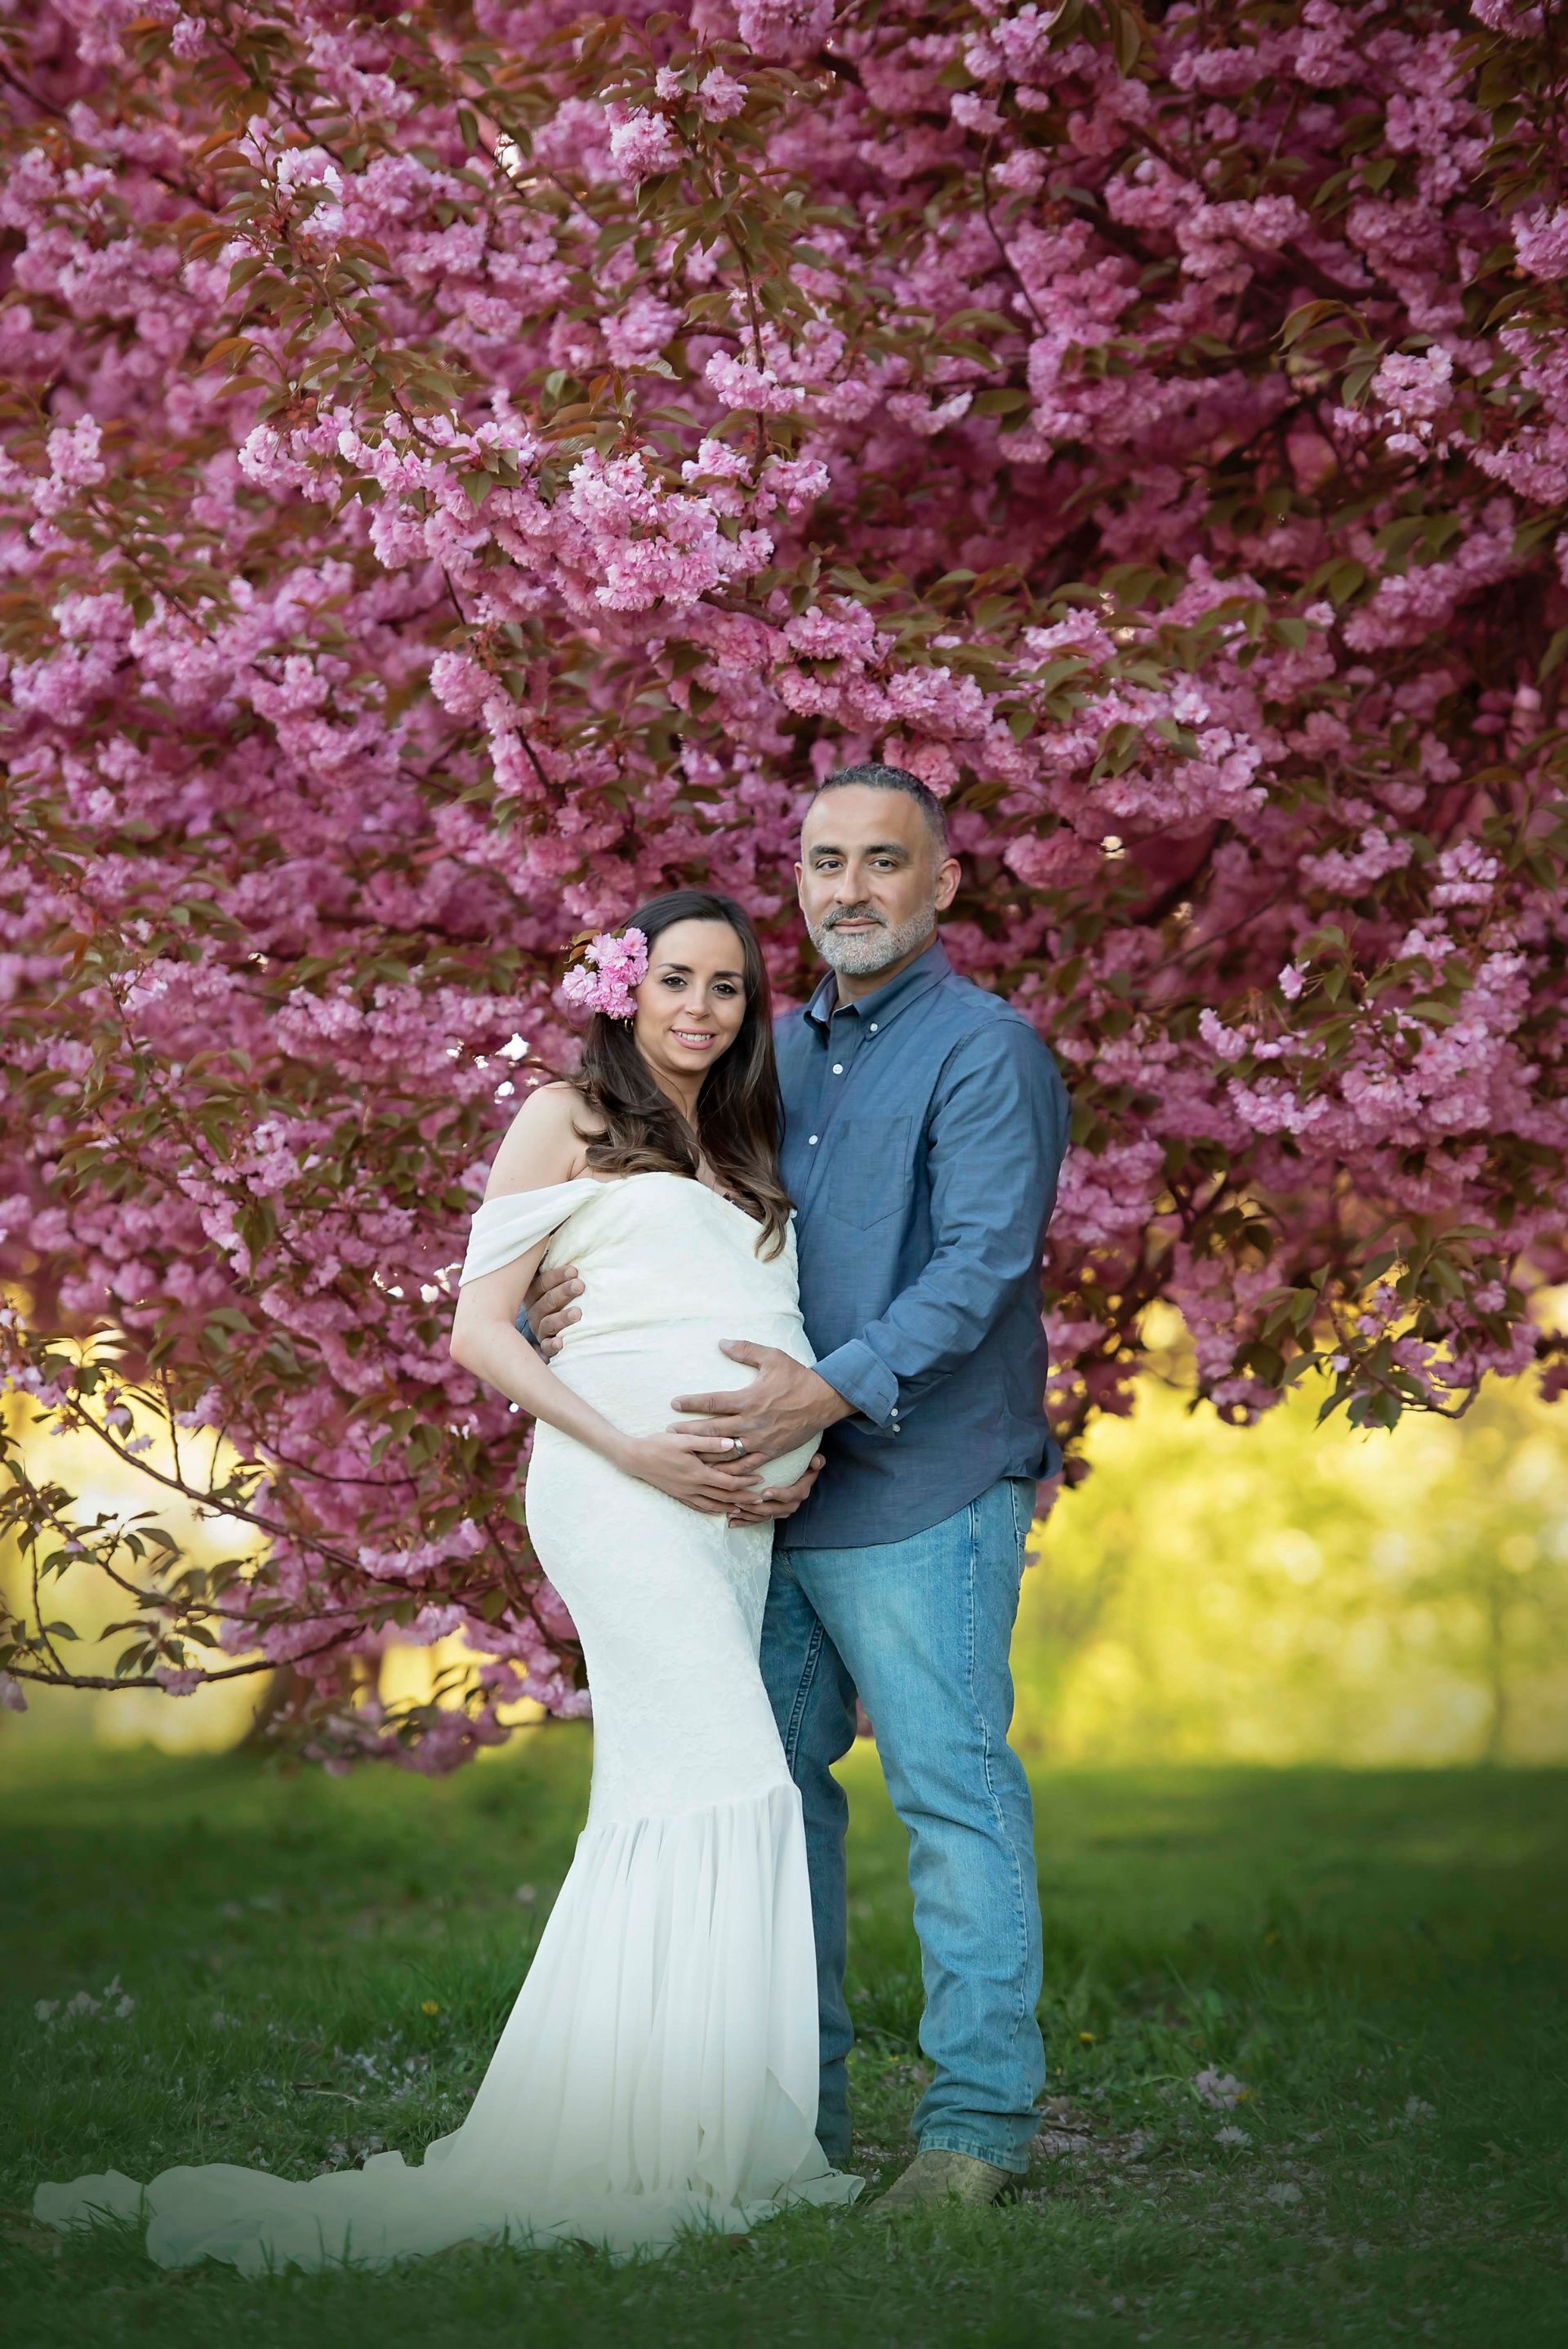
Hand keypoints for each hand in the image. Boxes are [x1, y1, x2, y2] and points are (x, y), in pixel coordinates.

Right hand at [524, 1259, 580, 1358]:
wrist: (547, 1330)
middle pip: (546, 1301)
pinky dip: (552, 1345)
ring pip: (547, 1323)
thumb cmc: (560, 1297)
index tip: (574, 1271)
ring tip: (578, 1314)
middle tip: (579, 1286)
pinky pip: (546, 1347)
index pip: (542, 1283)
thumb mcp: (555, 1281)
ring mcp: (538, 1329)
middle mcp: (533, 1311)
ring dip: (561, 1318)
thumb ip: (557, 1264)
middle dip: (563, 1292)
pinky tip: (562, 1342)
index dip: (557, 1276)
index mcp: (533, 1293)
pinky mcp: (545, 1346)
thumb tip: (561, 1230)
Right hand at [617, 1430, 764, 1515]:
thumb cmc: (659, 1445)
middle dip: (744, 1499)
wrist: (635, 1458)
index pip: (728, 1483)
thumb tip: (732, 1443)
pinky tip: (719, 1510)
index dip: (746, 1483)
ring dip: (730, 1508)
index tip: (760, 1480)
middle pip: (724, 1498)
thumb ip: (709, 1442)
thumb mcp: (684, 1439)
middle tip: (760, 1500)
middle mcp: (693, 1487)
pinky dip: (712, 1510)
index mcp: (698, 1473)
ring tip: (744, 1509)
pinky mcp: (678, 1495)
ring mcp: (685, 1493)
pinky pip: (699, 1507)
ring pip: (712, 1506)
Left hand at [671, 1342, 850, 1464]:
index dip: (691, 1403)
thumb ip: (745, 1350)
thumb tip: (721, 1343)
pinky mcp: (770, 1452)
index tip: (674, 1403)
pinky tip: (716, 1474)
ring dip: (704, 1453)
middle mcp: (751, 1422)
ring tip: (686, 1452)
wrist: (824, 1401)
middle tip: (669, 1432)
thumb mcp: (772, 1357)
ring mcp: (760, 1440)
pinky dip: (730, 1471)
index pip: (712, 1402)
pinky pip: (746, 1466)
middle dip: (688, 1432)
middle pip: (712, 1430)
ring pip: (726, 1452)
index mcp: (749, 1399)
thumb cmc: (797, 1377)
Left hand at [727, 1453, 825, 1527]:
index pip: (792, 1495)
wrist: (797, 1475)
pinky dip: (745, 1522)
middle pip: (775, 1510)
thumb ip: (816, 1461)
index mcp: (801, 1491)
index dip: (779, 1495)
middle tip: (742, 1501)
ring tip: (734, 1511)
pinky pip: (758, 1521)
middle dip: (758, 1508)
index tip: (765, 1491)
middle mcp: (791, 1504)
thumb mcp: (812, 1461)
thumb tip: (817, 1461)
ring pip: (765, 1517)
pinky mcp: (770, 1515)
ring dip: (749, 1516)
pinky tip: (731, 1522)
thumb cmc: (802, 1465)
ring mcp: (780, 1511)